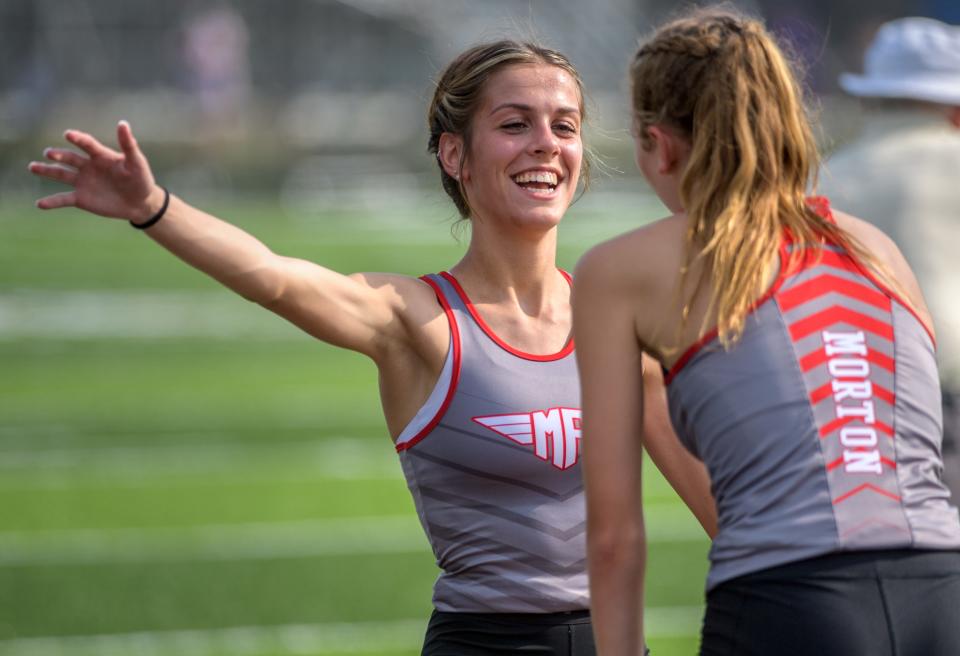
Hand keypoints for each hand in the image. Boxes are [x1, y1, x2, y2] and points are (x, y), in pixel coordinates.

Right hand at [28, 121, 165, 222]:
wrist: (140, 203)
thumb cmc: (140, 179)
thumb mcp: (137, 162)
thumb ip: (129, 144)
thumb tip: (122, 123)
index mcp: (100, 155)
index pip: (87, 144)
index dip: (78, 139)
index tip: (69, 135)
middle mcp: (87, 166)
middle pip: (69, 158)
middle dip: (59, 155)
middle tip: (49, 153)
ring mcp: (82, 182)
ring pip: (60, 174)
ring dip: (46, 170)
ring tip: (33, 167)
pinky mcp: (81, 198)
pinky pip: (63, 199)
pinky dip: (51, 202)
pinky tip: (40, 204)